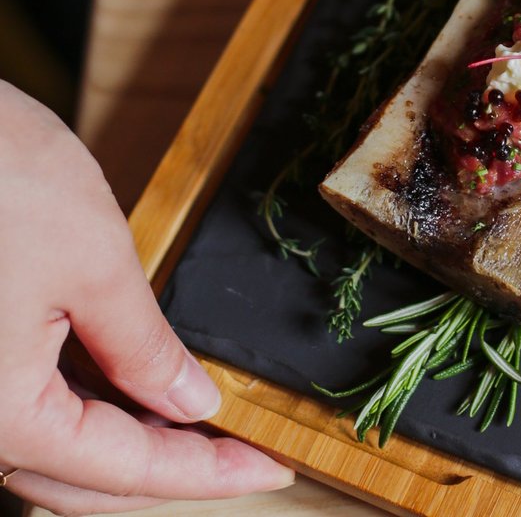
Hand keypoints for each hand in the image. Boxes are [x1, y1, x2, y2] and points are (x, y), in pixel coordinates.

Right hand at [0, 81, 293, 514]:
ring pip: (57, 451)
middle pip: (85, 479)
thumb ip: (143, 347)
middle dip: (173, 470)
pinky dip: (92, 408)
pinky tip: (140, 388)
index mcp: (1, 415)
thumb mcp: (93, 264)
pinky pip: (33, 409)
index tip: (271, 468)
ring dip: (132, 444)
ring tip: (206, 426)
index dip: (208, 475)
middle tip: (248, 457)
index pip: (127, 470)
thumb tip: (190, 403)